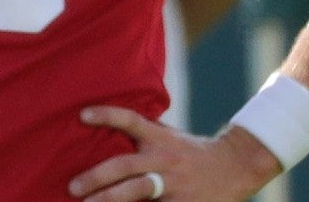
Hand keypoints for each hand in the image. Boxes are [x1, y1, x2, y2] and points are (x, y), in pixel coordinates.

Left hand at [68, 106, 280, 200]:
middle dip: (96, 177)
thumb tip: (109, 126)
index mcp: (159, 138)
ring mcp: (174, 184)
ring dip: (109, 200)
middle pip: (125, 165)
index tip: (81, 115)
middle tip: (73, 187)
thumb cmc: (192, 151)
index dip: (107, 115)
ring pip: (137, 192)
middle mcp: (164, 159)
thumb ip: (143, 134)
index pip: (130, 120)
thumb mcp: (168, 136)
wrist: (235, 166)